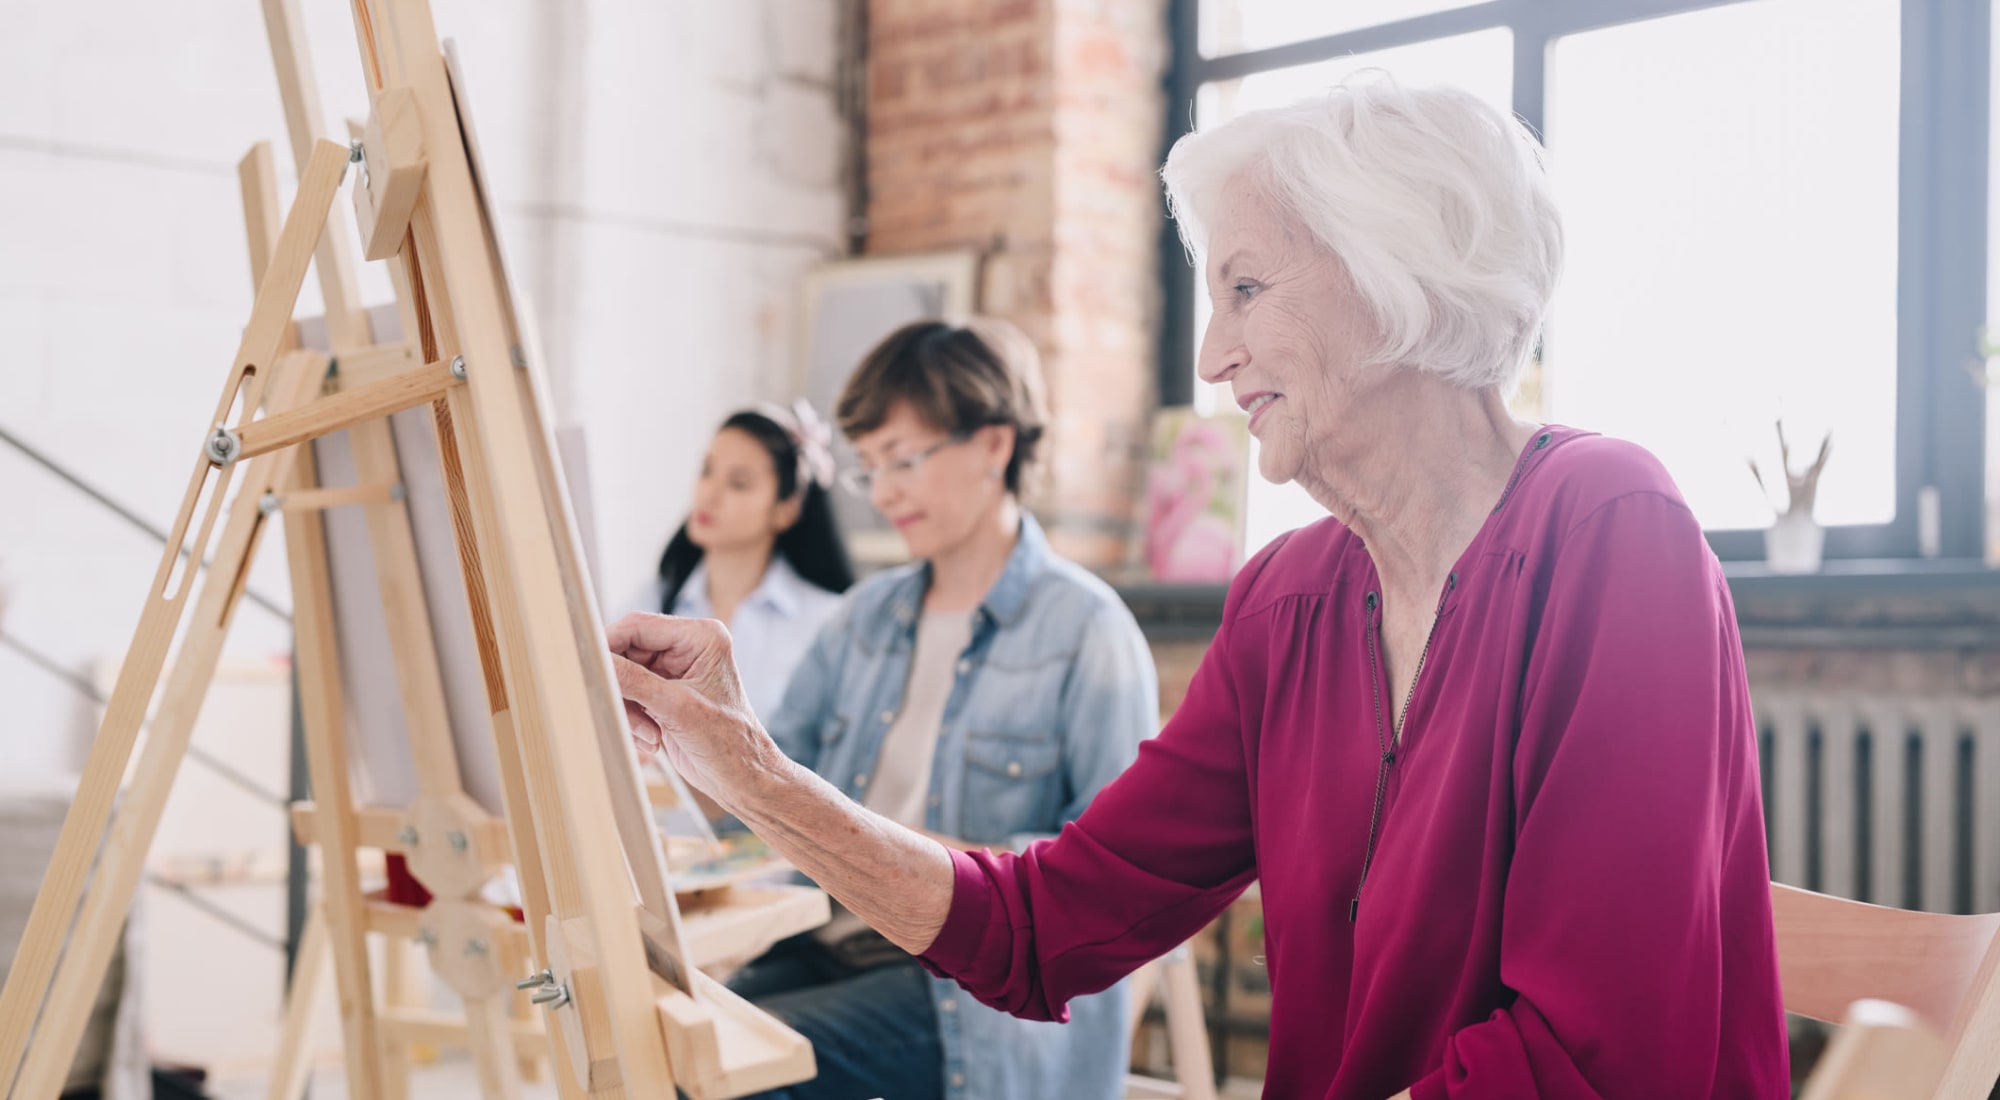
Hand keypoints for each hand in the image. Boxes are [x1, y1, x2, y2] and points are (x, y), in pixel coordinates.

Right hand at [606, 612, 770, 803]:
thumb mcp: (677, 709)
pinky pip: (630, 696)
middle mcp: (688, 647)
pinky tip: (653, 739)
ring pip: (624, 677)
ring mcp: (675, 670)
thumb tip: (597, 662)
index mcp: (701, 637)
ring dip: (629, 710)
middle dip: (622, 688)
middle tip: (624, 716)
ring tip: (649, 735)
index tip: (590, 670)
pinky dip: (633, 719)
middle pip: (626, 652)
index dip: (608, 646)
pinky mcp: (666, 693)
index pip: (638, 626)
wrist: (742, 779)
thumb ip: (634, 682)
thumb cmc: (728, 744)